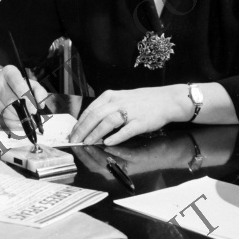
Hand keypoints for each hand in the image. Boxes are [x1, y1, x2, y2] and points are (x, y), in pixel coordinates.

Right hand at [0, 65, 50, 128]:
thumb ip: (39, 92)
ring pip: (5, 112)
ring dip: (16, 119)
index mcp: (10, 72)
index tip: (33, 109)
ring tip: (20, 118)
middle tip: (28, 117)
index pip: (18, 84)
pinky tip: (10, 118)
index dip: (27, 99)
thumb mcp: (30, 84)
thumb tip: (40, 104)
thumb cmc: (16, 86)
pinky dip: (6, 123)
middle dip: (22, 113)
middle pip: (11, 101)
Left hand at [69, 85, 187, 145]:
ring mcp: (130, 111)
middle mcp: (118, 102)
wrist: (165, 100)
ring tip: (87, 142)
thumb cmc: (141, 101)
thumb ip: (105, 109)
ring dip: (95, 133)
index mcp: (110, 96)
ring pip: (108, 122)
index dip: (79, 123)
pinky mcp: (141, 121)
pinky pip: (126, 130)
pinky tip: (108, 142)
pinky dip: (116, 137)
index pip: (90, 110)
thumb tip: (88, 123)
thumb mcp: (120, 98)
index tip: (72, 133)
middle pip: (95, 116)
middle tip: (75, 140)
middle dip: (83, 130)